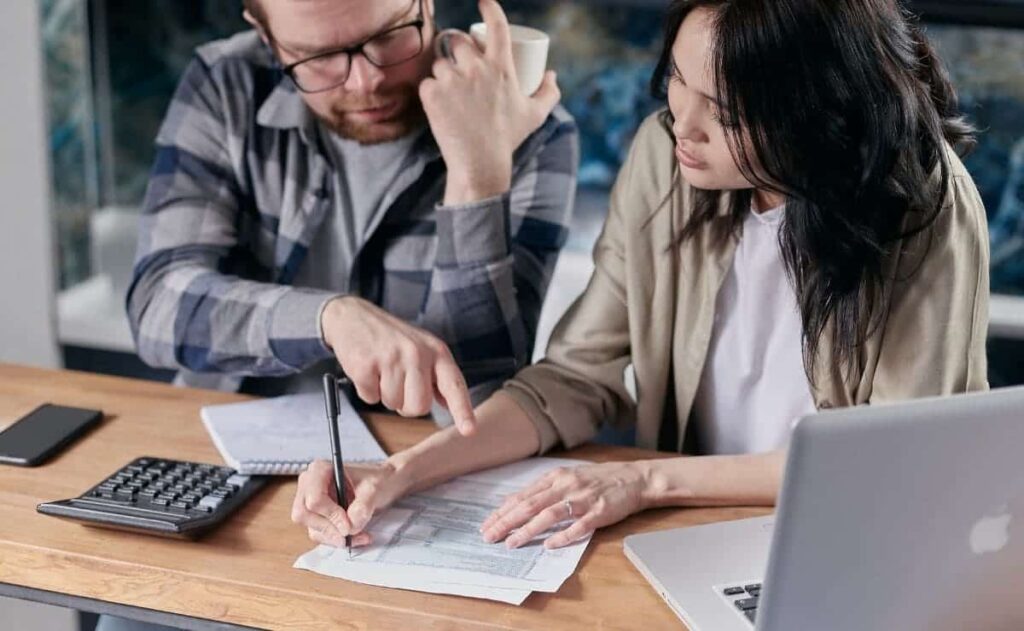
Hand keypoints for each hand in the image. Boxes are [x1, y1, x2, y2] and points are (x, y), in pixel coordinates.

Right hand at [291, 459, 408, 547]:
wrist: (382, 484)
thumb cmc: (376, 479)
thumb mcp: (374, 488)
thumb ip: (363, 506)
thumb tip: (351, 525)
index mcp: (320, 470)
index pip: (314, 498)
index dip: (331, 515)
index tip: (349, 525)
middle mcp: (309, 485)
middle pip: (304, 515)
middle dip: (329, 528)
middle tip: (351, 533)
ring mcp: (310, 502)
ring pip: (312, 528)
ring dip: (336, 537)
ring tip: (361, 535)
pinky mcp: (316, 517)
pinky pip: (320, 535)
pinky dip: (337, 539)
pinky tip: (356, 537)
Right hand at [321, 296, 475, 434]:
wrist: (353, 316)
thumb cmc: (391, 338)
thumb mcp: (422, 348)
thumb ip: (436, 376)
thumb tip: (449, 404)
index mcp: (436, 351)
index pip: (454, 385)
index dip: (462, 410)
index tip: (469, 430)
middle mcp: (417, 353)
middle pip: (419, 406)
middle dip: (406, 405)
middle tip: (398, 383)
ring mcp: (391, 358)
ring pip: (393, 404)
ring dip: (385, 395)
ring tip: (381, 371)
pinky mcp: (366, 364)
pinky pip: (370, 398)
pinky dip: (367, 390)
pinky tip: (367, 369)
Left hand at [421, 0, 560, 203]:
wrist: (480, 163)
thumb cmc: (508, 138)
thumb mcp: (534, 115)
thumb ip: (548, 93)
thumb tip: (551, 75)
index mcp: (502, 67)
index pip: (496, 26)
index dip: (489, 7)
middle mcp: (476, 68)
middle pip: (459, 43)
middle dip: (458, 52)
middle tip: (461, 71)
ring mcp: (452, 80)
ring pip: (440, 64)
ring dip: (444, 74)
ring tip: (452, 96)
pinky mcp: (432, 94)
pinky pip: (427, 83)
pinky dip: (431, 93)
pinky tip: (440, 107)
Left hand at [480, 462, 649, 549]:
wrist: (635, 478)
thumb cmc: (599, 479)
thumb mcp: (568, 477)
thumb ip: (544, 489)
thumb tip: (516, 503)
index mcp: (556, 477)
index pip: (523, 496)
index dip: (502, 511)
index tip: (486, 524)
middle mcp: (566, 485)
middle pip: (530, 505)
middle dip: (506, 522)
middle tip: (489, 536)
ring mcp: (582, 498)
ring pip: (549, 514)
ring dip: (528, 530)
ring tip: (512, 543)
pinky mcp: (599, 512)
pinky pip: (578, 526)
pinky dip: (563, 536)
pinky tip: (549, 545)